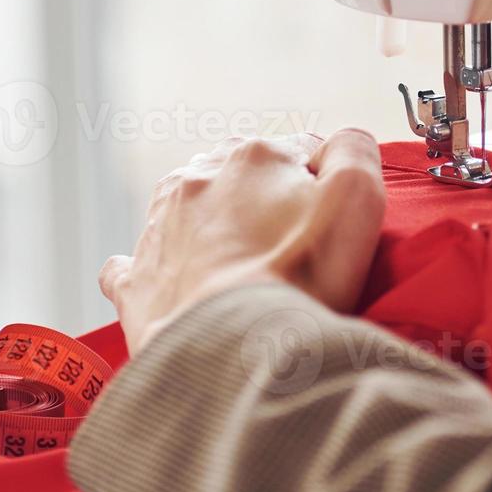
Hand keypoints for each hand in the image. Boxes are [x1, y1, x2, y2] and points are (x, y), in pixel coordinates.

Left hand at [98, 129, 385, 354]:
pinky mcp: (135, 279)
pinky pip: (135, 262)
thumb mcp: (356, 198)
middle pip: (243, 177)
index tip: (332, 226)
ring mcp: (159, 226)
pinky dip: (158, 267)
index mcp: (253, 156)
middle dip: (266, 201)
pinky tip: (176, 283)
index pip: (301, 152)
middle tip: (294, 250)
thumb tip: (341, 142)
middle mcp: (198, 178)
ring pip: (189, 208)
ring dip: (215, 226)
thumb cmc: (300, 278)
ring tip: (246, 269)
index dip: (324, 189)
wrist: (235, 348)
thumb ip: (355, 150)